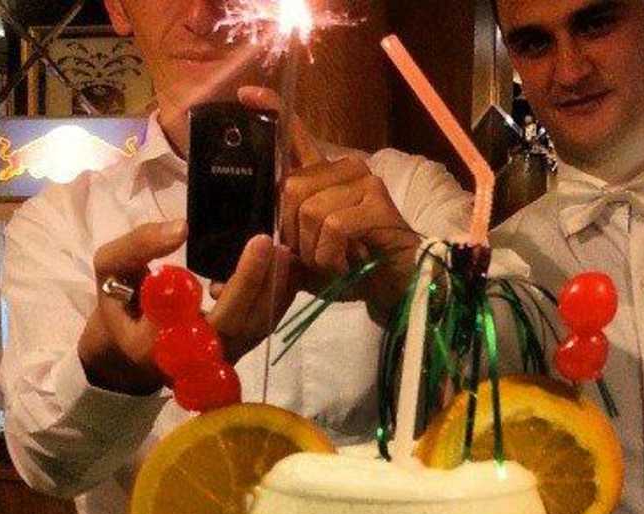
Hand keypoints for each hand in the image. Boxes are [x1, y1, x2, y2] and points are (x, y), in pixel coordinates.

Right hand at [81, 222, 295, 394]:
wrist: (128, 350)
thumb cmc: (119, 305)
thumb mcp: (110, 269)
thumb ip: (138, 246)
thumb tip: (182, 228)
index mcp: (157, 342)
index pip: (200, 313)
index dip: (232, 284)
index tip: (251, 244)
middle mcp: (192, 359)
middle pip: (235, 323)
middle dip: (256, 281)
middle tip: (268, 241)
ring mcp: (217, 359)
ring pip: (254, 329)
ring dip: (273, 290)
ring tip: (283, 252)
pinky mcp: (234, 353)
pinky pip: (259, 328)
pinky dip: (275, 299)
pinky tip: (282, 270)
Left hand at [238, 87, 421, 320]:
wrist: (397, 288)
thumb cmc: (354, 272)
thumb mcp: (308, 256)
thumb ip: (284, 244)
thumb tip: (249, 251)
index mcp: (327, 177)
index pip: (295, 136)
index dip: (272, 111)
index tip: (245, 94)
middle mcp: (346, 169)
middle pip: (291, 188)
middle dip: (291, 233)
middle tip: (312, 258)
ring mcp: (364, 182)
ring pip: (310, 210)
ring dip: (313, 250)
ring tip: (333, 264)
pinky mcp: (376, 202)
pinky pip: (333, 226)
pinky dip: (331, 255)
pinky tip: (344, 266)